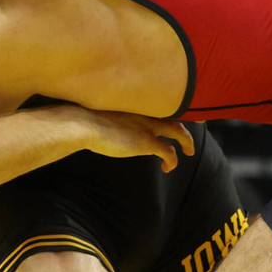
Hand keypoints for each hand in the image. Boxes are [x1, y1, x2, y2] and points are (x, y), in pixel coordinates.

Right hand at [74, 109, 195, 171]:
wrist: (83, 122)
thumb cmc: (85, 117)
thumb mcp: (102, 110)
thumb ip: (113, 114)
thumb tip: (110, 123)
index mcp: (138, 103)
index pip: (162, 104)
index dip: (172, 111)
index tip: (176, 117)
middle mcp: (147, 112)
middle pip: (175, 116)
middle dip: (185, 126)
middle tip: (188, 137)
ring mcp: (148, 126)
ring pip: (179, 132)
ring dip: (187, 142)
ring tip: (188, 151)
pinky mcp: (146, 142)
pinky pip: (169, 152)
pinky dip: (173, 161)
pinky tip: (167, 168)